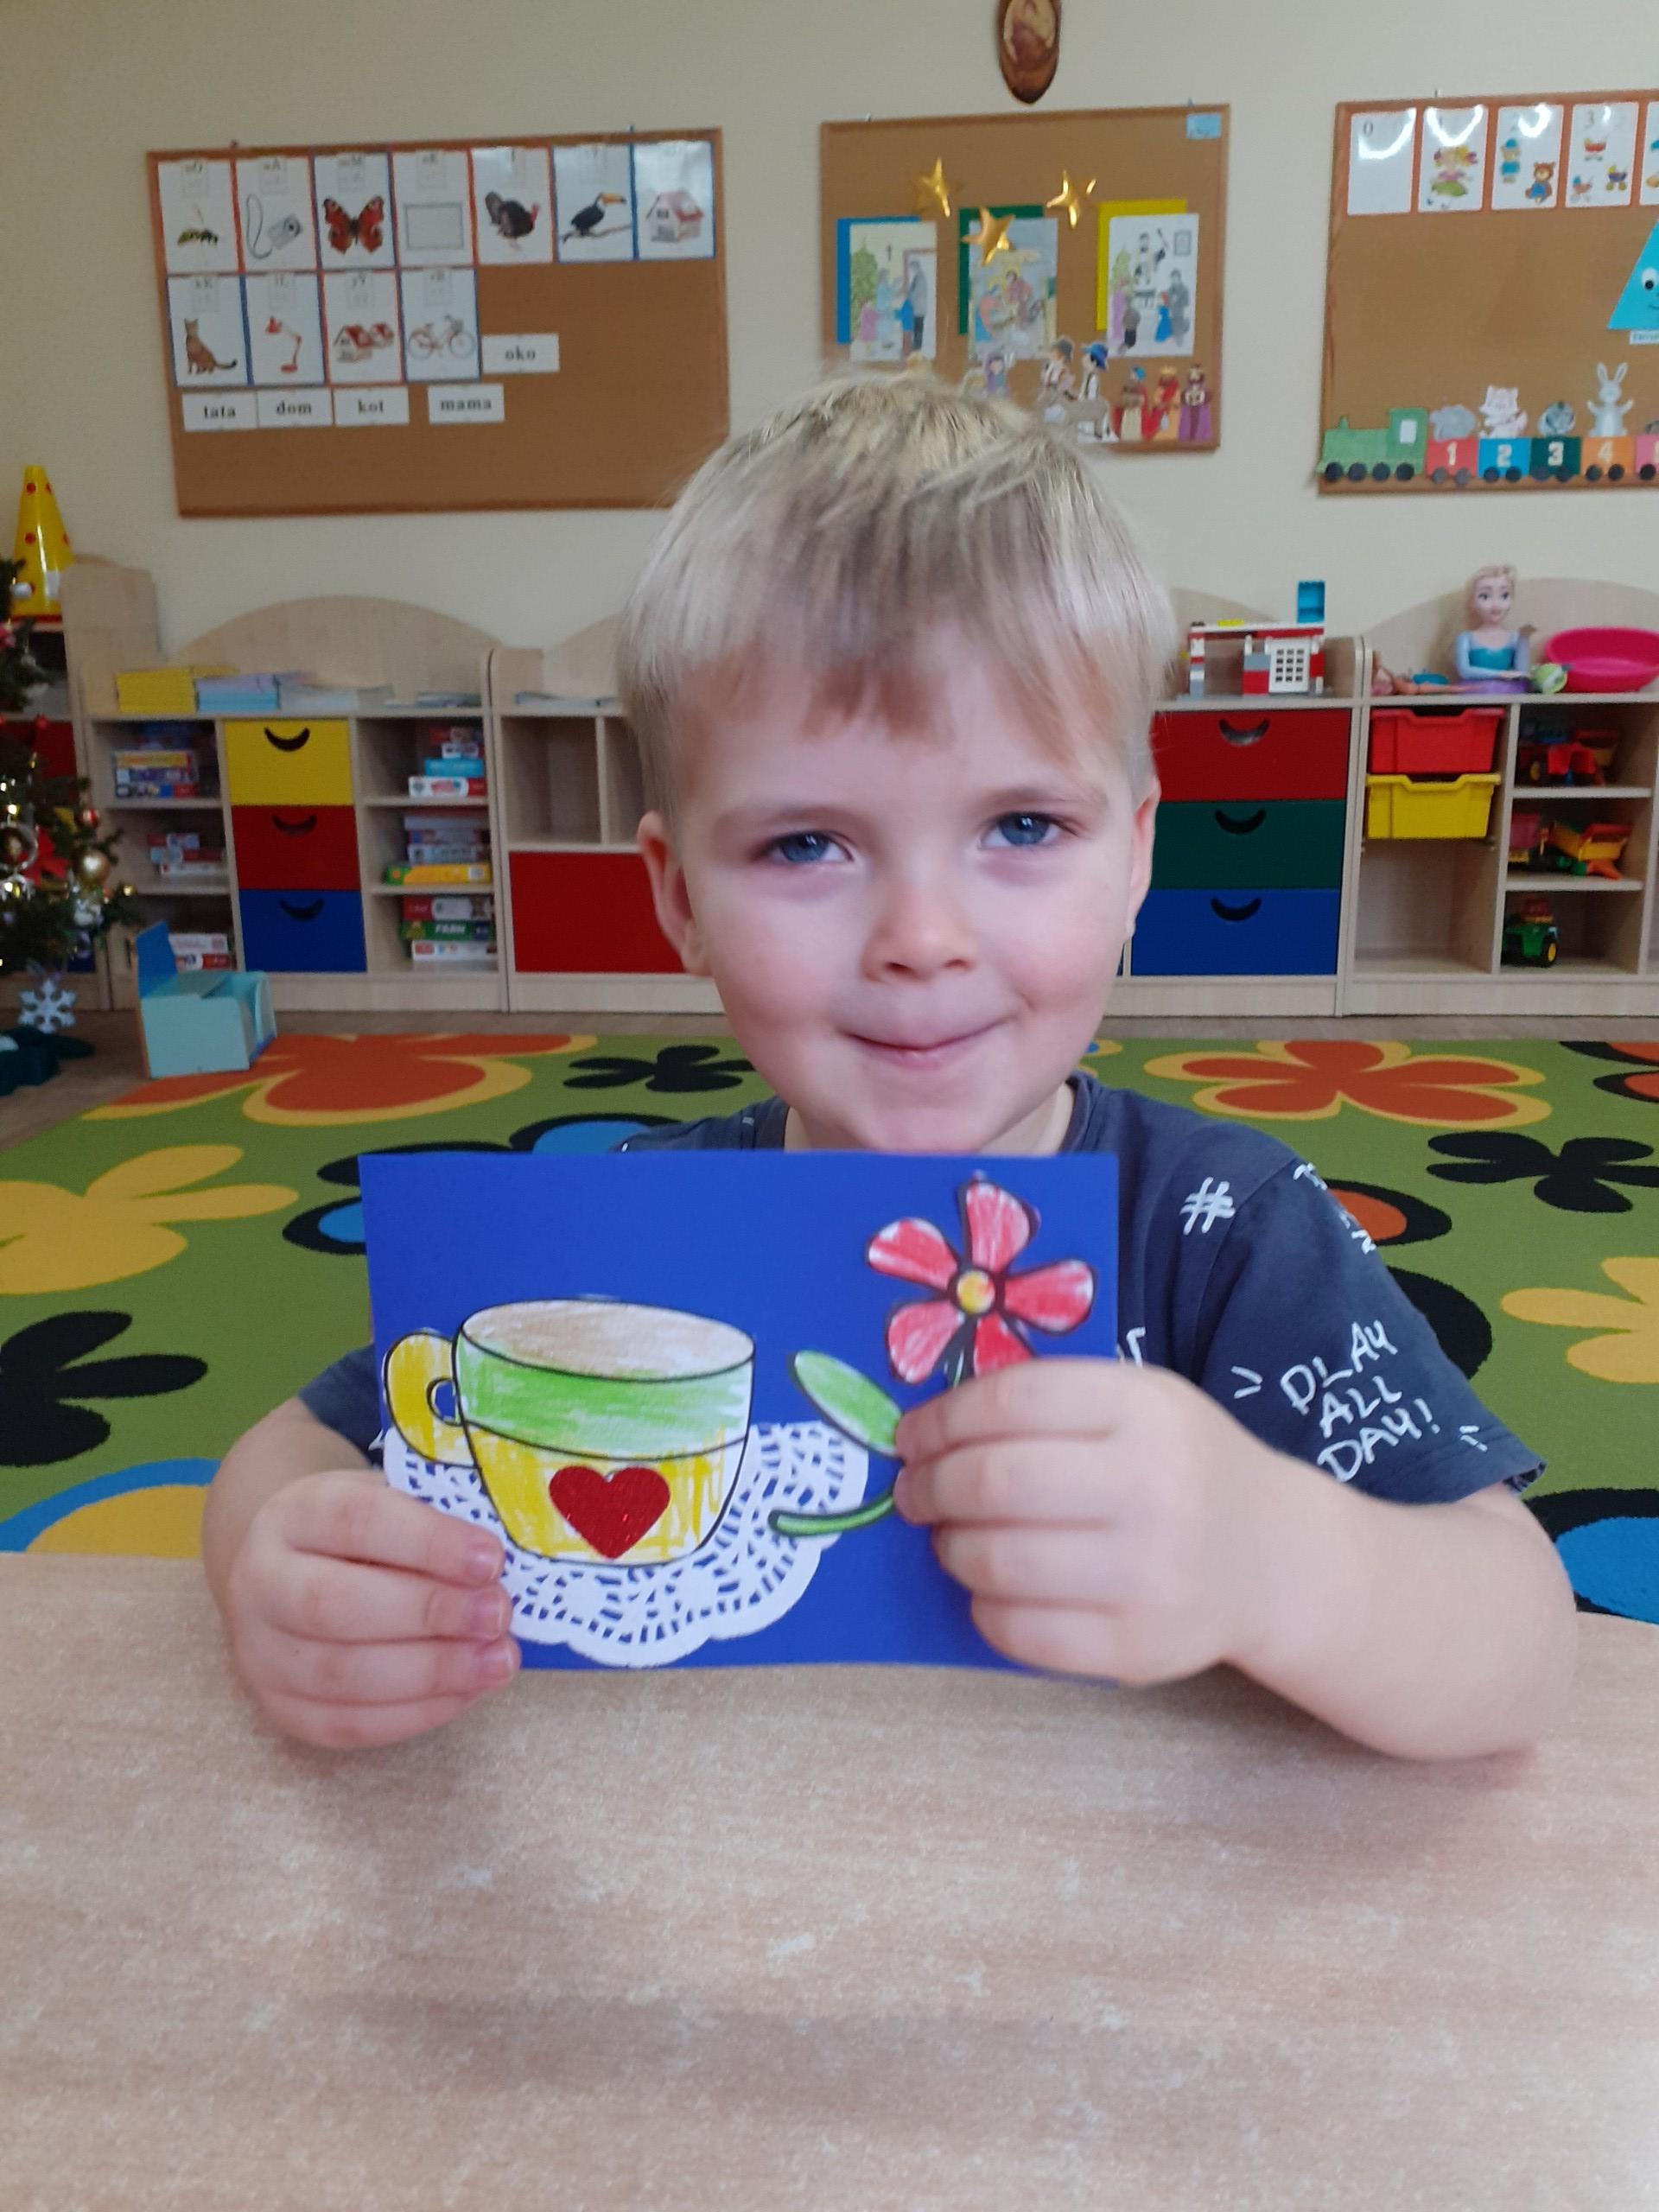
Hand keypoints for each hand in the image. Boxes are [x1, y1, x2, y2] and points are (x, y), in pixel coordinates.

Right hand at [224, 1469, 517, 1748]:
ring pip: (339, 1674)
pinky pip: (345, 1724)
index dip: (428, 1542)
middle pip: (336, 1604)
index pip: (356, 1520)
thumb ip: (436, 1526)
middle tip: (498, 1614)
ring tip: (497, 1660)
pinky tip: (467, 1692)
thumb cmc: (364, 1535)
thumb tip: (500, 1569)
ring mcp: (259, 1652)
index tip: (491, 1559)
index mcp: (293, 1514)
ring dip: (431, 1672)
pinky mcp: (279, 1708)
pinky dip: (415, 1713)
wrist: (294, 1572)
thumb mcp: (392, 1503)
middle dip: (429, 1613)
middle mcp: (260, 1582)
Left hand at [892, 1359, 1288, 1685]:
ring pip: (997, 1561)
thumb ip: (1048, 1402)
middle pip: (994, 1481)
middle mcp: (1154, 1486)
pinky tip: (991, 1588)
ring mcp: (1150, 1573)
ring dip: (950, 1548)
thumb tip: (928, 1431)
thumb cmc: (1179, 1466)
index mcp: (1145, 1407)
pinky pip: (1019, 1631)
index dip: (942, 1419)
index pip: (1013, 1400)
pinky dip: (982, 1607)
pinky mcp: (1138, 1646)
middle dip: (931, 1487)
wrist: (1273, 1557)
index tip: (911, 1438)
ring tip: (951, 1539)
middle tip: (916, 1493)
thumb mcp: (1137, 1402)